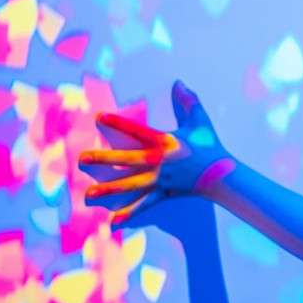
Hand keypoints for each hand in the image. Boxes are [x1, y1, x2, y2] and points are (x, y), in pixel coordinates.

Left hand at [78, 80, 236, 228]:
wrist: (220, 174)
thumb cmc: (208, 145)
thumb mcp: (199, 121)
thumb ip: (188, 101)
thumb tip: (177, 83)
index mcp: (164, 143)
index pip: (136, 130)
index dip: (117, 123)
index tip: (98, 117)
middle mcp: (158, 162)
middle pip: (126, 160)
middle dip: (103, 160)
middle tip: (82, 159)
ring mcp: (159, 180)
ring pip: (130, 186)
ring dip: (109, 190)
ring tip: (89, 195)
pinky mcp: (163, 193)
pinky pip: (144, 204)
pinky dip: (130, 213)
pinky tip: (114, 220)